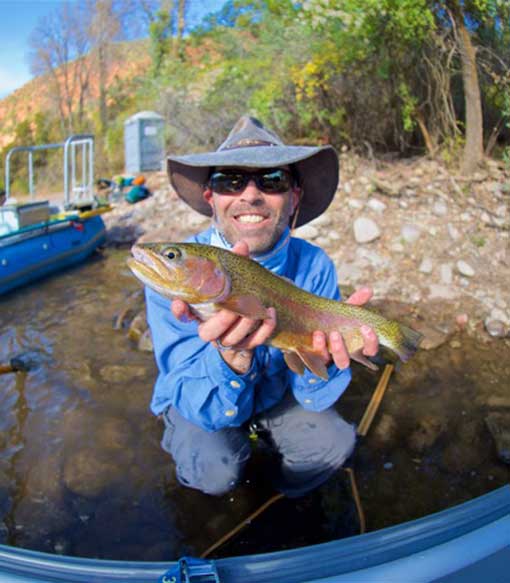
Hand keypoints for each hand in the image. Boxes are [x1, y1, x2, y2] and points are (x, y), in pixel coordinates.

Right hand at [171, 240, 276, 373]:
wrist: (254, 317)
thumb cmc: (237, 293)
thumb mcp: (234, 278)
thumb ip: (235, 262)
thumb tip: (242, 245)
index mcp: (201, 311)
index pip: (184, 314)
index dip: (180, 311)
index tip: (179, 302)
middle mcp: (211, 328)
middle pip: (208, 333)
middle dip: (222, 321)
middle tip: (234, 308)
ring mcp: (227, 340)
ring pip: (231, 339)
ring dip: (246, 323)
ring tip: (258, 306)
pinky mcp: (245, 346)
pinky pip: (253, 342)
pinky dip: (264, 329)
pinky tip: (271, 313)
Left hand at [312, 286, 378, 369]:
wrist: (313, 326)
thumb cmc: (334, 321)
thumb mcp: (343, 311)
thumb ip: (356, 302)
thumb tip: (369, 289)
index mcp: (356, 346)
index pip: (370, 350)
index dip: (371, 342)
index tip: (366, 327)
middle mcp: (344, 356)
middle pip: (347, 362)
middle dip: (343, 349)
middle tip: (336, 333)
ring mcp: (329, 359)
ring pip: (335, 362)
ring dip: (332, 349)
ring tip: (323, 333)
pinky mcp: (316, 359)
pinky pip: (318, 358)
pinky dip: (317, 346)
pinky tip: (316, 334)